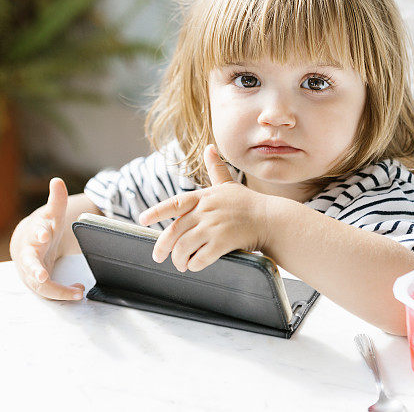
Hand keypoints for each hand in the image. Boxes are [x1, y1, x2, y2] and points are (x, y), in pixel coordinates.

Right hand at [9, 177, 85, 299]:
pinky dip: (63, 293)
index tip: (44, 234)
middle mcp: (28, 255)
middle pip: (28, 263)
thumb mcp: (51, 215)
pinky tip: (78, 290)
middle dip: (35, 270)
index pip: (34, 232)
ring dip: (56, 289)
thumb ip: (56, 200)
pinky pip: (48, 291)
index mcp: (33, 235)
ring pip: (38, 283)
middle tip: (41, 276)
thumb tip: (57, 180)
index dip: (39, 233)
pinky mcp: (36, 283)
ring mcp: (30, 271)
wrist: (25, 245)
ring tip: (77, 291)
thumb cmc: (42, 228)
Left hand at [138, 144, 275, 272]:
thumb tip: (209, 147)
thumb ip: (216, 168)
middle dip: (163, 247)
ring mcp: (214, 227)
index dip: (156, 212)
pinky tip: (194, 266)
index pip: (174, 204)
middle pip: (174, 231)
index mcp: (204, 197)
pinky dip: (194, 265)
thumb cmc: (248, 203)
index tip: (142, 219)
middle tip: (158, 256)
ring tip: (180, 264)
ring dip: (178, 259)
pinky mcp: (223, 243)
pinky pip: (200, 258)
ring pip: (184, 247)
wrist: (271, 219)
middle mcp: (206, 211)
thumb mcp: (228, 185)